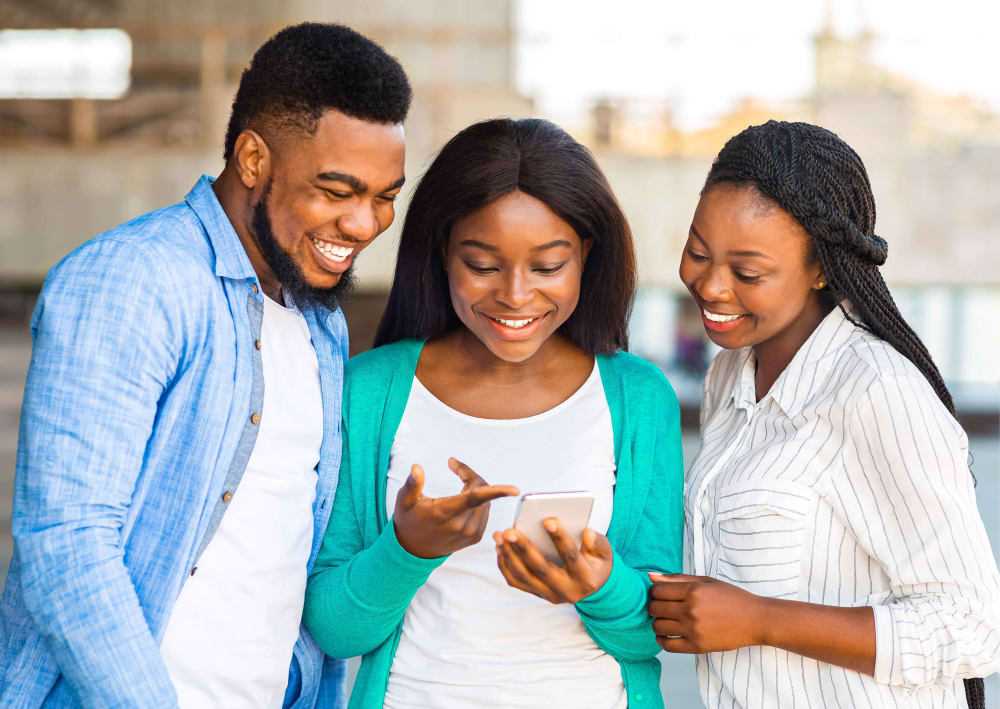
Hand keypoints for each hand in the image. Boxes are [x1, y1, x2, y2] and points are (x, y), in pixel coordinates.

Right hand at [393, 458, 518, 558]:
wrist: (414, 549)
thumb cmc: (409, 520)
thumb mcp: (404, 501)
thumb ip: (412, 484)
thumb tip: (417, 467)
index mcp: (445, 514)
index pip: (475, 499)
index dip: (496, 492)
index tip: (515, 489)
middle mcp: (462, 526)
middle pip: (481, 492)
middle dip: (471, 476)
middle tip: (455, 467)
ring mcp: (471, 533)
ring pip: (486, 501)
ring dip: (477, 488)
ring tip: (459, 484)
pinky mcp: (476, 536)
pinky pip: (485, 511)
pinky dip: (479, 501)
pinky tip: (464, 499)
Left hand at [493, 519, 612, 603]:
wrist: (594, 590)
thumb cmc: (598, 563)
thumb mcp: (606, 553)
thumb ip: (598, 543)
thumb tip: (586, 533)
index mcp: (585, 578)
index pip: (571, 557)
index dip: (560, 539)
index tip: (548, 519)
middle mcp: (566, 590)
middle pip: (541, 568)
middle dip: (523, 548)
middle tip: (509, 530)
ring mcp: (549, 594)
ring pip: (524, 576)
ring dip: (509, 555)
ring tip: (500, 535)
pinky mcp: (538, 594)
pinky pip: (516, 581)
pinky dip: (505, 564)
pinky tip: (501, 547)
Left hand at [647, 573, 768, 652]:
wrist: (755, 620)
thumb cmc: (733, 598)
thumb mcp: (706, 581)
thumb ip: (677, 578)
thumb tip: (650, 576)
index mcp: (693, 591)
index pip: (657, 591)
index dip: (654, 592)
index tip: (660, 594)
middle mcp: (691, 610)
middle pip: (654, 608)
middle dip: (654, 606)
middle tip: (662, 607)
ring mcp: (693, 630)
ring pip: (658, 626)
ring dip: (657, 622)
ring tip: (666, 620)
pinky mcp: (697, 646)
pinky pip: (668, 646)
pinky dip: (662, 640)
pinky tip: (667, 634)